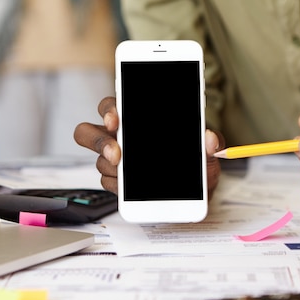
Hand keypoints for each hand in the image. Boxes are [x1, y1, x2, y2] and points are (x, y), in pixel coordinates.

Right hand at [73, 97, 224, 196]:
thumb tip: (210, 138)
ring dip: (114, 169)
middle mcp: (118, 137)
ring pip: (99, 161)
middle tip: (117, 153)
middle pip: (88, 131)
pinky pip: (107, 182)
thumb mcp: (207, 151)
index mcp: (135, 118)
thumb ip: (210, 142)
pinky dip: (119, 186)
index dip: (108, 110)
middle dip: (99, 141)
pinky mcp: (115, 181)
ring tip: (131, 177)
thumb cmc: (194, 163)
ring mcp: (114, 160)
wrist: (194, 193)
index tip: (115, 119)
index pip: (111, 106)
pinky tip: (133, 189)